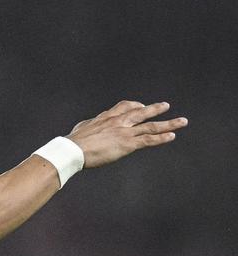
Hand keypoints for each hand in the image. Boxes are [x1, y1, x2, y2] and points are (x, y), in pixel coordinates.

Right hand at [68, 100, 185, 167]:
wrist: (73, 149)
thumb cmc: (74, 142)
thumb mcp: (83, 128)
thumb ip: (91, 125)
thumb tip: (89, 126)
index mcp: (106, 117)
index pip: (124, 107)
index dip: (134, 105)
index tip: (140, 106)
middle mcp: (118, 122)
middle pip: (141, 113)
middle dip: (155, 109)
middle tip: (166, 106)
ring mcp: (125, 132)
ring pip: (151, 126)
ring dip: (169, 123)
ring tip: (182, 121)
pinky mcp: (128, 144)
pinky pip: (149, 140)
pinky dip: (161, 138)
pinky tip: (172, 136)